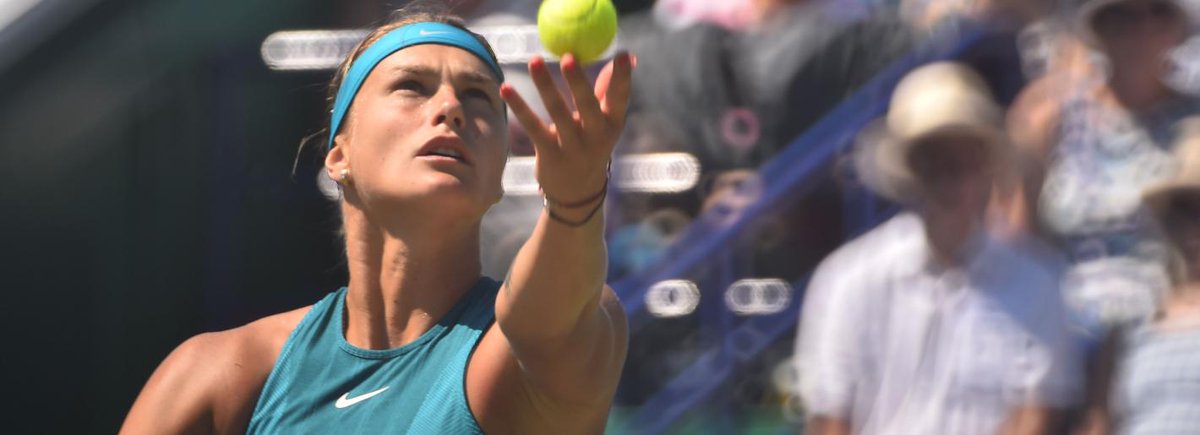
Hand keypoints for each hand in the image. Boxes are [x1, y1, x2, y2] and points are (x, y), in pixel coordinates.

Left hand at [500, 52, 633, 208]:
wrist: (578, 193)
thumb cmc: (591, 146)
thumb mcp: (604, 123)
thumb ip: (610, 91)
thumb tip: (630, 57)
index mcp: (612, 125)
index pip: (621, 98)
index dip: (623, 77)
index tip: (624, 53)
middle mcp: (596, 136)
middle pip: (588, 105)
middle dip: (578, 81)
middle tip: (569, 57)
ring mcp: (572, 147)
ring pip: (557, 112)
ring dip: (545, 85)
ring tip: (534, 61)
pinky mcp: (549, 154)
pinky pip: (533, 127)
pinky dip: (519, 106)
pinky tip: (506, 89)